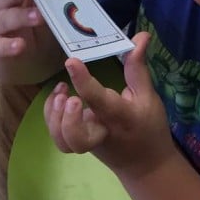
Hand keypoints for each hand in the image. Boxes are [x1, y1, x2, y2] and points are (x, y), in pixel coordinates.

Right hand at [0, 0, 105, 82]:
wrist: (18, 60)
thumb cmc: (36, 28)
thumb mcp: (56, 10)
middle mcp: (8, 4)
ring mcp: (0, 26)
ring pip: (7, 18)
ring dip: (22, 17)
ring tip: (39, 17)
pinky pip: (1, 46)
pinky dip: (9, 46)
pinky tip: (19, 46)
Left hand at [44, 32, 175, 178]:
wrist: (142, 163)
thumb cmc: (147, 127)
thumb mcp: (148, 97)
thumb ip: (137, 68)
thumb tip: (140, 35)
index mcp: (121, 118)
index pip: (100, 101)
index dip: (84, 82)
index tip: (72, 62)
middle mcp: (100, 133)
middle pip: (77, 140)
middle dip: (67, 120)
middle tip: (68, 97)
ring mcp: (85, 142)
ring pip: (62, 141)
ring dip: (54, 117)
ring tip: (60, 91)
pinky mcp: (76, 143)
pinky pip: (57, 136)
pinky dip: (51, 116)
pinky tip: (57, 97)